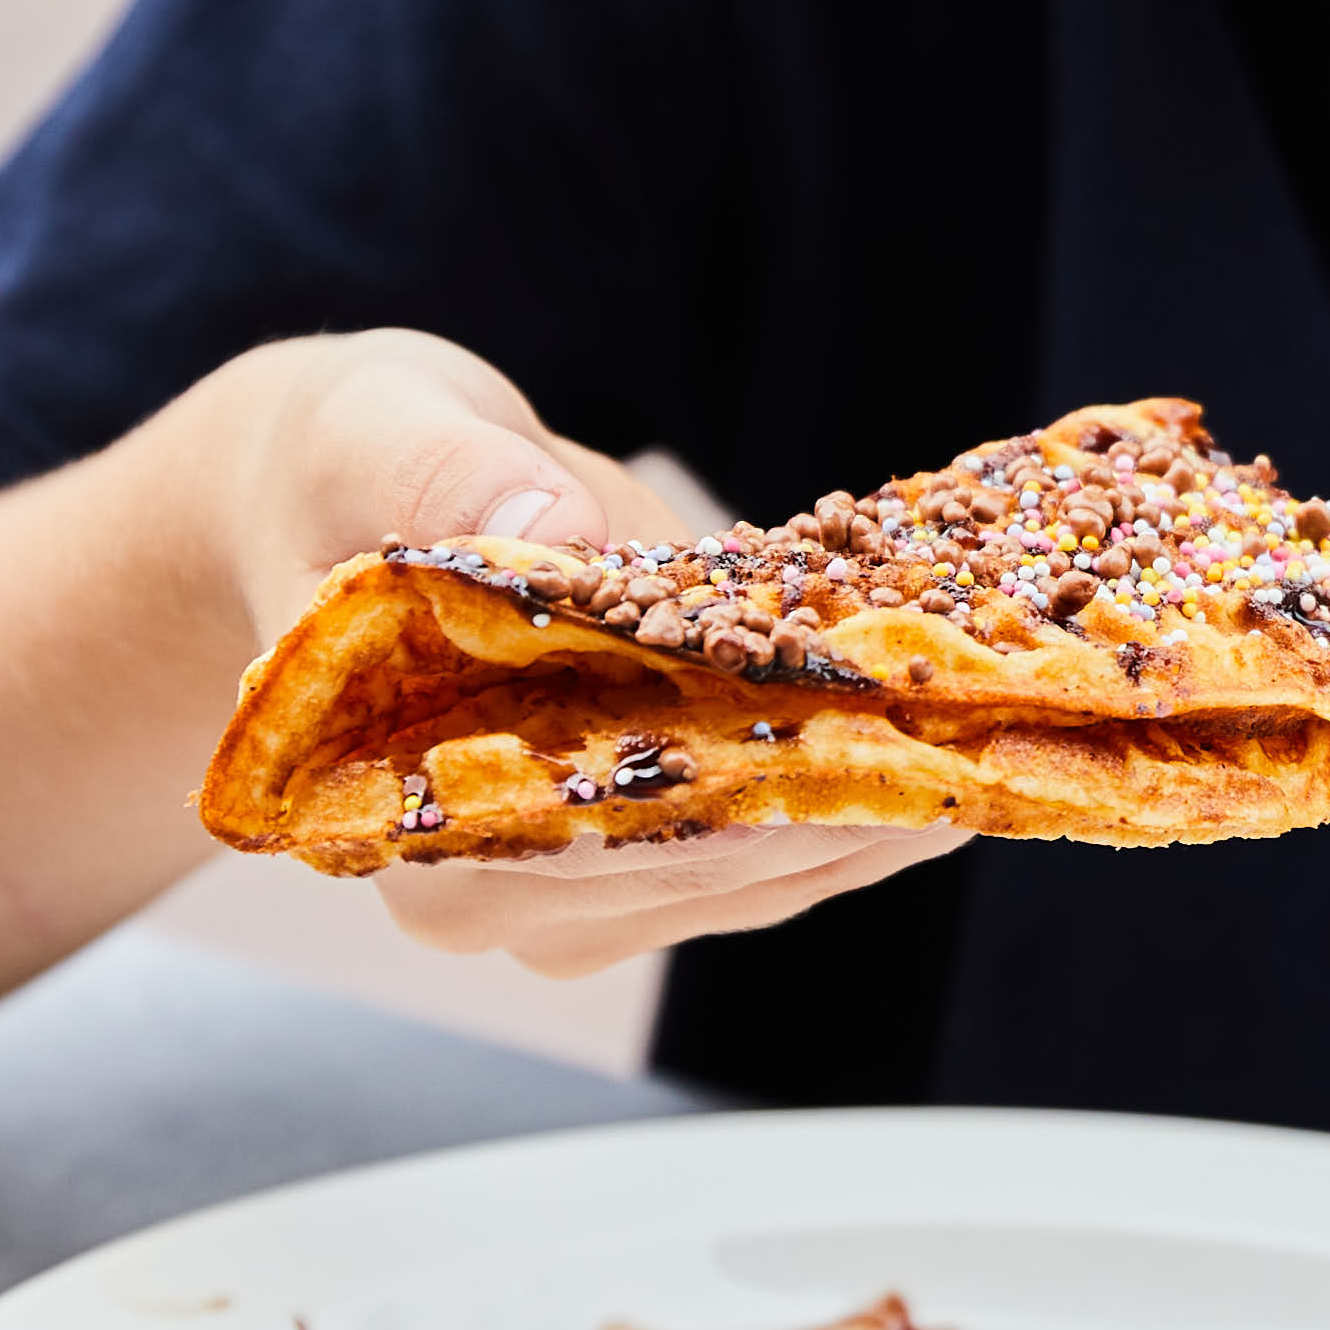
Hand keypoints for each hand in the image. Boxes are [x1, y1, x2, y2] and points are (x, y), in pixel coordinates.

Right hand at [210, 330, 965, 980]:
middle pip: (707, 870)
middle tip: (987, 738)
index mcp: (401, 823)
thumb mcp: (374, 433)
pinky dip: (864, 797)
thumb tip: (550, 536)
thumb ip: (448, 477)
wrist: (329, 492)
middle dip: (851, 801)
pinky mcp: (640, 862)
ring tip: (1001, 739)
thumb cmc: (340, 465)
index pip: (606, 835)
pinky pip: (772, 851)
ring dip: (882, 808)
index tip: (882, 748)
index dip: (752, 794)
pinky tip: (953, 743)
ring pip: (760, 876)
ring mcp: (570, 896)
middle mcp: (488, 897)